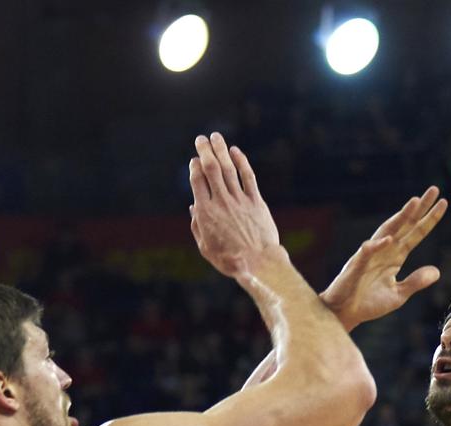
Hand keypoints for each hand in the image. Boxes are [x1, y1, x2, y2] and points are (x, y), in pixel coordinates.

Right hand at [189, 133, 280, 277]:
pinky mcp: (256, 202)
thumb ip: (197, 226)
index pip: (197, 182)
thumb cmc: (229, 260)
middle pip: (211, 170)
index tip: (194, 160)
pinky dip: (241, 162)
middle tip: (201, 139)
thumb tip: (193, 208)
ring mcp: (239, 200)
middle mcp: (221, 202)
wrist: (257, 264)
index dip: (194, 167)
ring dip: (221, 151)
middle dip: (205, 151)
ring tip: (216, 137)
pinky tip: (235, 151)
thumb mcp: (205, 247)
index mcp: (206, 213)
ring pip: (228, 169)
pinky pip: (248, 177)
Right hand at [321, 187, 446, 330]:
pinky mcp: (356, 267)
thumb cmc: (368, 303)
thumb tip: (436, 271)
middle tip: (434, 189)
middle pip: (404, 225)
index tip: (443, 202)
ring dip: (400, 217)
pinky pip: (366, 254)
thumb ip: (415, 282)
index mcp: (395, 256)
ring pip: (387, 232)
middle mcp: (384, 251)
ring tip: (415, 203)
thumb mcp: (398, 295)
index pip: (415, 233)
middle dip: (418, 208)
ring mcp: (370, 257)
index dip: (429, 219)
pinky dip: (377, 246)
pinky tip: (389, 239)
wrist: (344, 314)